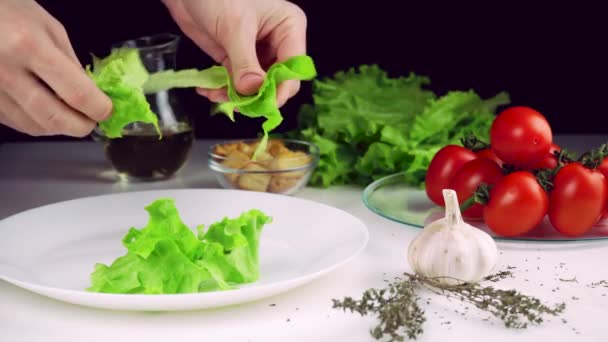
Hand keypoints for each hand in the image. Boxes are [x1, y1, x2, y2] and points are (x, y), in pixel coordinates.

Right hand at [0, 0, 111, 136]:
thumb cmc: (10, 12)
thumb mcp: (49, 28)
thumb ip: (72, 63)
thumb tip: (91, 94)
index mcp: (29, 47)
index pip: (76, 93)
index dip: (98, 108)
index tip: (106, 110)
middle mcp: (6, 72)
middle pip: (54, 118)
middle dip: (82, 126)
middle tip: (92, 121)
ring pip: (35, 127)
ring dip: (60, 127)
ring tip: (70, 115)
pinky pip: (17, 123)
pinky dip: (38, 123)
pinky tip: (46, 111)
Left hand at [162, 0, 306, 106]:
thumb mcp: (234, 27)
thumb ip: (245, 62)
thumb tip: (253, 92)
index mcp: (289, 28)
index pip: (294, 67)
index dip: (281, 89)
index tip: (261, 104)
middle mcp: (278, 42)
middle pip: (277, 82)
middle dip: (256, 95)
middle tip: (235, 104)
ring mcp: (258, 53)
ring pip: (256, 87)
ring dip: (236, 96)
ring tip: (214, 95)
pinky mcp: (239, 59)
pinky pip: (238, 83)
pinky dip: (224, 90)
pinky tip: (207, 89)